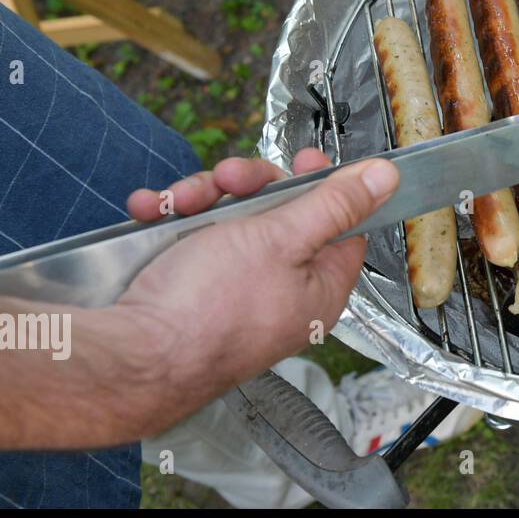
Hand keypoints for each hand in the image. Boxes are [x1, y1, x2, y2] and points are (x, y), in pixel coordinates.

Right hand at [116, 148, 398, 435]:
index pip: (342, 224)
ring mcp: (233, 292)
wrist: (132, 357)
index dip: (324, 186)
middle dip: (250, 186)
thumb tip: (386, 179)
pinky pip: (190, 241)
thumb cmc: (211, 307)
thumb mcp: (283, 239)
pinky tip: (150, 211)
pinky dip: (173, 221)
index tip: (302, 160)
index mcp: (320, 286)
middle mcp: (281, 292)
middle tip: (229, 178)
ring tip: (180, 203)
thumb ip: (335, 204)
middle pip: (282, 215)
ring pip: (231, 221)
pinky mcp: (190, 291)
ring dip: (204, 198)